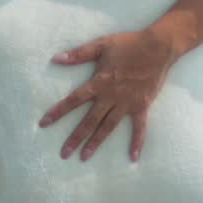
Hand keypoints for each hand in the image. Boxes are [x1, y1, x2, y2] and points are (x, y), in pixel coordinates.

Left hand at [38, 27, 176, 162]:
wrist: (158, 47)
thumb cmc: (129, 44)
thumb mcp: (101, 44)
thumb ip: (79, 54)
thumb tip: (56, 59)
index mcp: (99, 82)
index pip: (74, 100)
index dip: (58, 111)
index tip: (44, 123)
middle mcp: (111, 96)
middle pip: (89, 120)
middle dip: (76, 137)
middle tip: (64, 153)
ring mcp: (126, 104)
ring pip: (108, 127)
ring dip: (96, 142)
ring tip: (84, 157)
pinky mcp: (141, 106)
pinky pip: (139, 128)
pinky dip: (136, 142)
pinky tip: (133, 158)